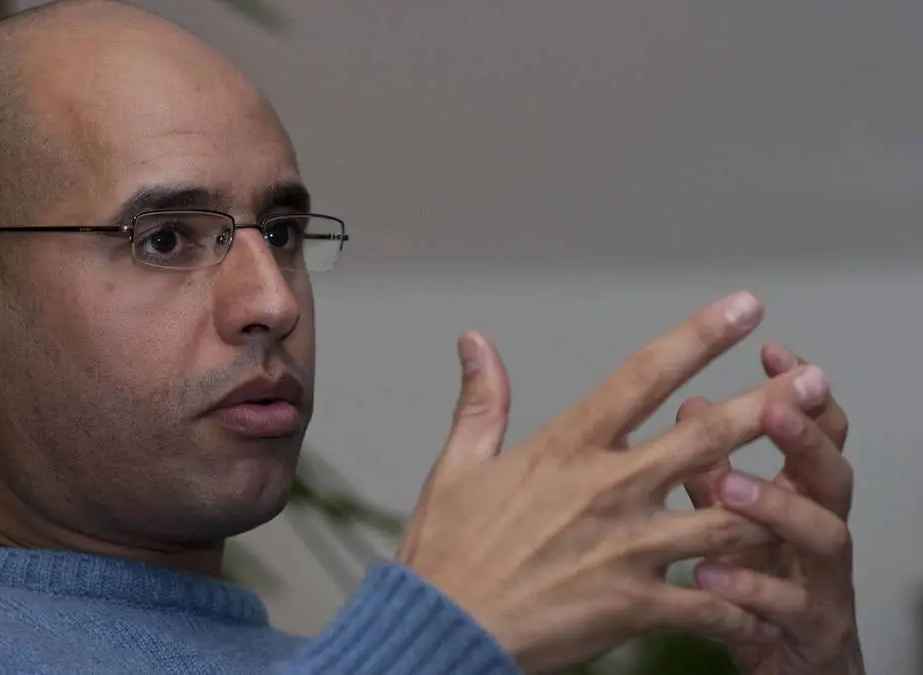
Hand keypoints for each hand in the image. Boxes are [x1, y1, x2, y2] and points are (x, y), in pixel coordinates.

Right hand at [396, 292, 830, 673]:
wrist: (443, 630)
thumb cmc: (447, 550)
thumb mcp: (458, 465)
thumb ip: (482, 400)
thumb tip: (474, 340)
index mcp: (566, 447)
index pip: (644, 376)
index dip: (700, 336)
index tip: (745, 307)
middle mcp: (607, 488)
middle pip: (707, 436)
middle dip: (771, 405)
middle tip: (817, 382)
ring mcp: (626, 547)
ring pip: (728, 518)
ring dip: (778, 501)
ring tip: (814, 485)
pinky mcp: (634, 604)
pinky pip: (710, 604)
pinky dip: (743, 607)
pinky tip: (766, 608)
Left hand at [680, 343, 864, 673]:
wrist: (786, 672)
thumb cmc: (755, 587)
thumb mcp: (728, 524)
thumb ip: (709, 469)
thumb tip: (686, 403)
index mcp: (799, 498)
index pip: (811, 432)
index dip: (796, 391)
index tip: (770, 350)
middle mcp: (821, 533)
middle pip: (831, 474)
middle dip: (805, 438)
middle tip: (771, 407)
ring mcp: (824, 584)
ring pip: (824, 537)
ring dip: (779, 507)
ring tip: (730, 486)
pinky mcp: (810, 635)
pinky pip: (788, 610)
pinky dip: (751, 588)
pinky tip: (710, 573)